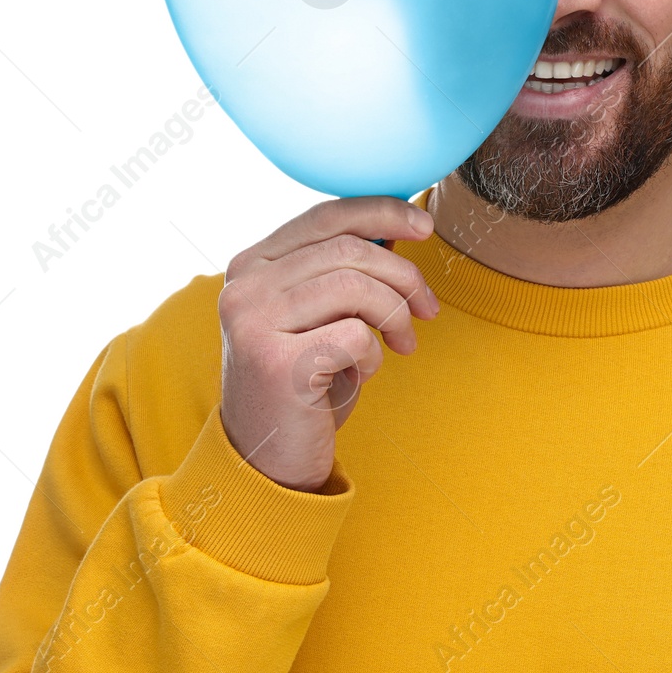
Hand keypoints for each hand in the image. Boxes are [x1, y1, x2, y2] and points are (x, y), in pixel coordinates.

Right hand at [217, 197, 438, 491]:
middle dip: (403, 275)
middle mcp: (244, 286)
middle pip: (348, 249)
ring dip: (394, 315)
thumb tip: (399, 227)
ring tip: (402, 344)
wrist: (269, 461)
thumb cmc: (306, 383)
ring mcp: (253, 321)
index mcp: (252, 264)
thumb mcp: (320, 315)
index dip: (382, 211)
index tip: (424, 225)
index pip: (326, 215)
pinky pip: (354, 334)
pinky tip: (362, 373)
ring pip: (355, 286)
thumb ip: (343, 270)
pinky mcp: (275, 362)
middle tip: (427, 309)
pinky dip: (373, 353)